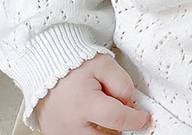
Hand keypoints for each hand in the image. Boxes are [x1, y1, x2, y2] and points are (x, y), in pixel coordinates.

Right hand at [35, 53, 150, 134]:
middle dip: (119, 131)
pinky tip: (93, 121)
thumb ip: (121, 83)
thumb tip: (129, 104)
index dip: (136, 120)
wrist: (46, 68)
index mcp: (84, 104)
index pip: (117, 119)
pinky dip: (91, 132)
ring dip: (105, 132)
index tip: (145, 118)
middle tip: (125, 119)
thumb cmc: (75, 65)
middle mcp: (70, 125)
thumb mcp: (104, 64)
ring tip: (104, 116)